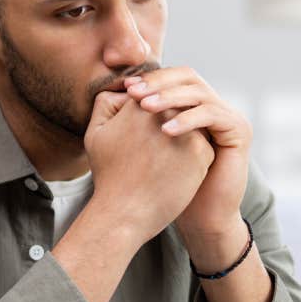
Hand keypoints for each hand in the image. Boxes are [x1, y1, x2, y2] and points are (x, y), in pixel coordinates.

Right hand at [83, 85, 213, 242]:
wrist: (125, 213)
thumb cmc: (109, 176)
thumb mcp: (96, 133)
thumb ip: (106, 103)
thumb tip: (127, 88)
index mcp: (140, 103)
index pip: (157, 97)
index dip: (152, 118)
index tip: (145, 140)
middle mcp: (166, 112)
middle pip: (177, 110)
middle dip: (171, 127)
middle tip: (156, 154)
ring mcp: (186, 130)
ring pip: (193, 127)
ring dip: (185, 140)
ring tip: (165, 164)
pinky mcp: (201, 151)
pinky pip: (204, 147)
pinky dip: (193, 160)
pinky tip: (176, 175)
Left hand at [124, 67, 251, 238]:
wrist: (200, 216)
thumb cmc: (170, 186)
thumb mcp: (149, 146)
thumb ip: (137, 119)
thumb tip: (112, 91)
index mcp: (194, 106)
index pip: (173, 78)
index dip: (150, 79)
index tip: (125, 87)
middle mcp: (213, 106)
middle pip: (188, 77)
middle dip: (159, 83)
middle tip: (134, 93)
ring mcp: (228, 116)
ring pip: (199, 93)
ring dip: (170, 98)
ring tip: (145, 108)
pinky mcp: (239, 130)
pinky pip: (212, 115)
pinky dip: (188, 119)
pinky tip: (165, 131)